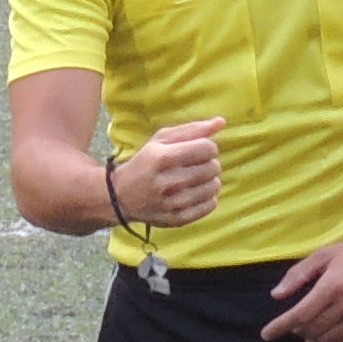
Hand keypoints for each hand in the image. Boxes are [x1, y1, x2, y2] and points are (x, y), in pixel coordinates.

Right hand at [114, 116, 223, 230]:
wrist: (121, 196)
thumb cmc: (145, 162)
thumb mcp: (161, 140)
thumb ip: (192, 129)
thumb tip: (221, 122)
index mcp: (162, 157)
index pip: (207, 148)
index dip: (208, 147)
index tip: (199, 150)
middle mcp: (167, 182)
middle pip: (212, 167)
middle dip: (209, 163)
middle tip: (196, 165)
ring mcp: (172, 203)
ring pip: (213, 187)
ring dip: (210, 180)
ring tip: (196, 179)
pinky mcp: (177, 219)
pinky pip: (210, 205)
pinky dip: (208, 198)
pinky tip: (196, 193)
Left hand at [260, 235, 342, 341]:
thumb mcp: (323, 254)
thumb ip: (298, 274)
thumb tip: (276, 295)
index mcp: (331, 286)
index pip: (300, 314)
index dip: (280, 327)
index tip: (266, 335)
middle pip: (311, 329)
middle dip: (296, 330)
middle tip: (293, 324)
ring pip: (326, 340)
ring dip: (311, 340)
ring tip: (306, 332)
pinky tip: (323, 341)